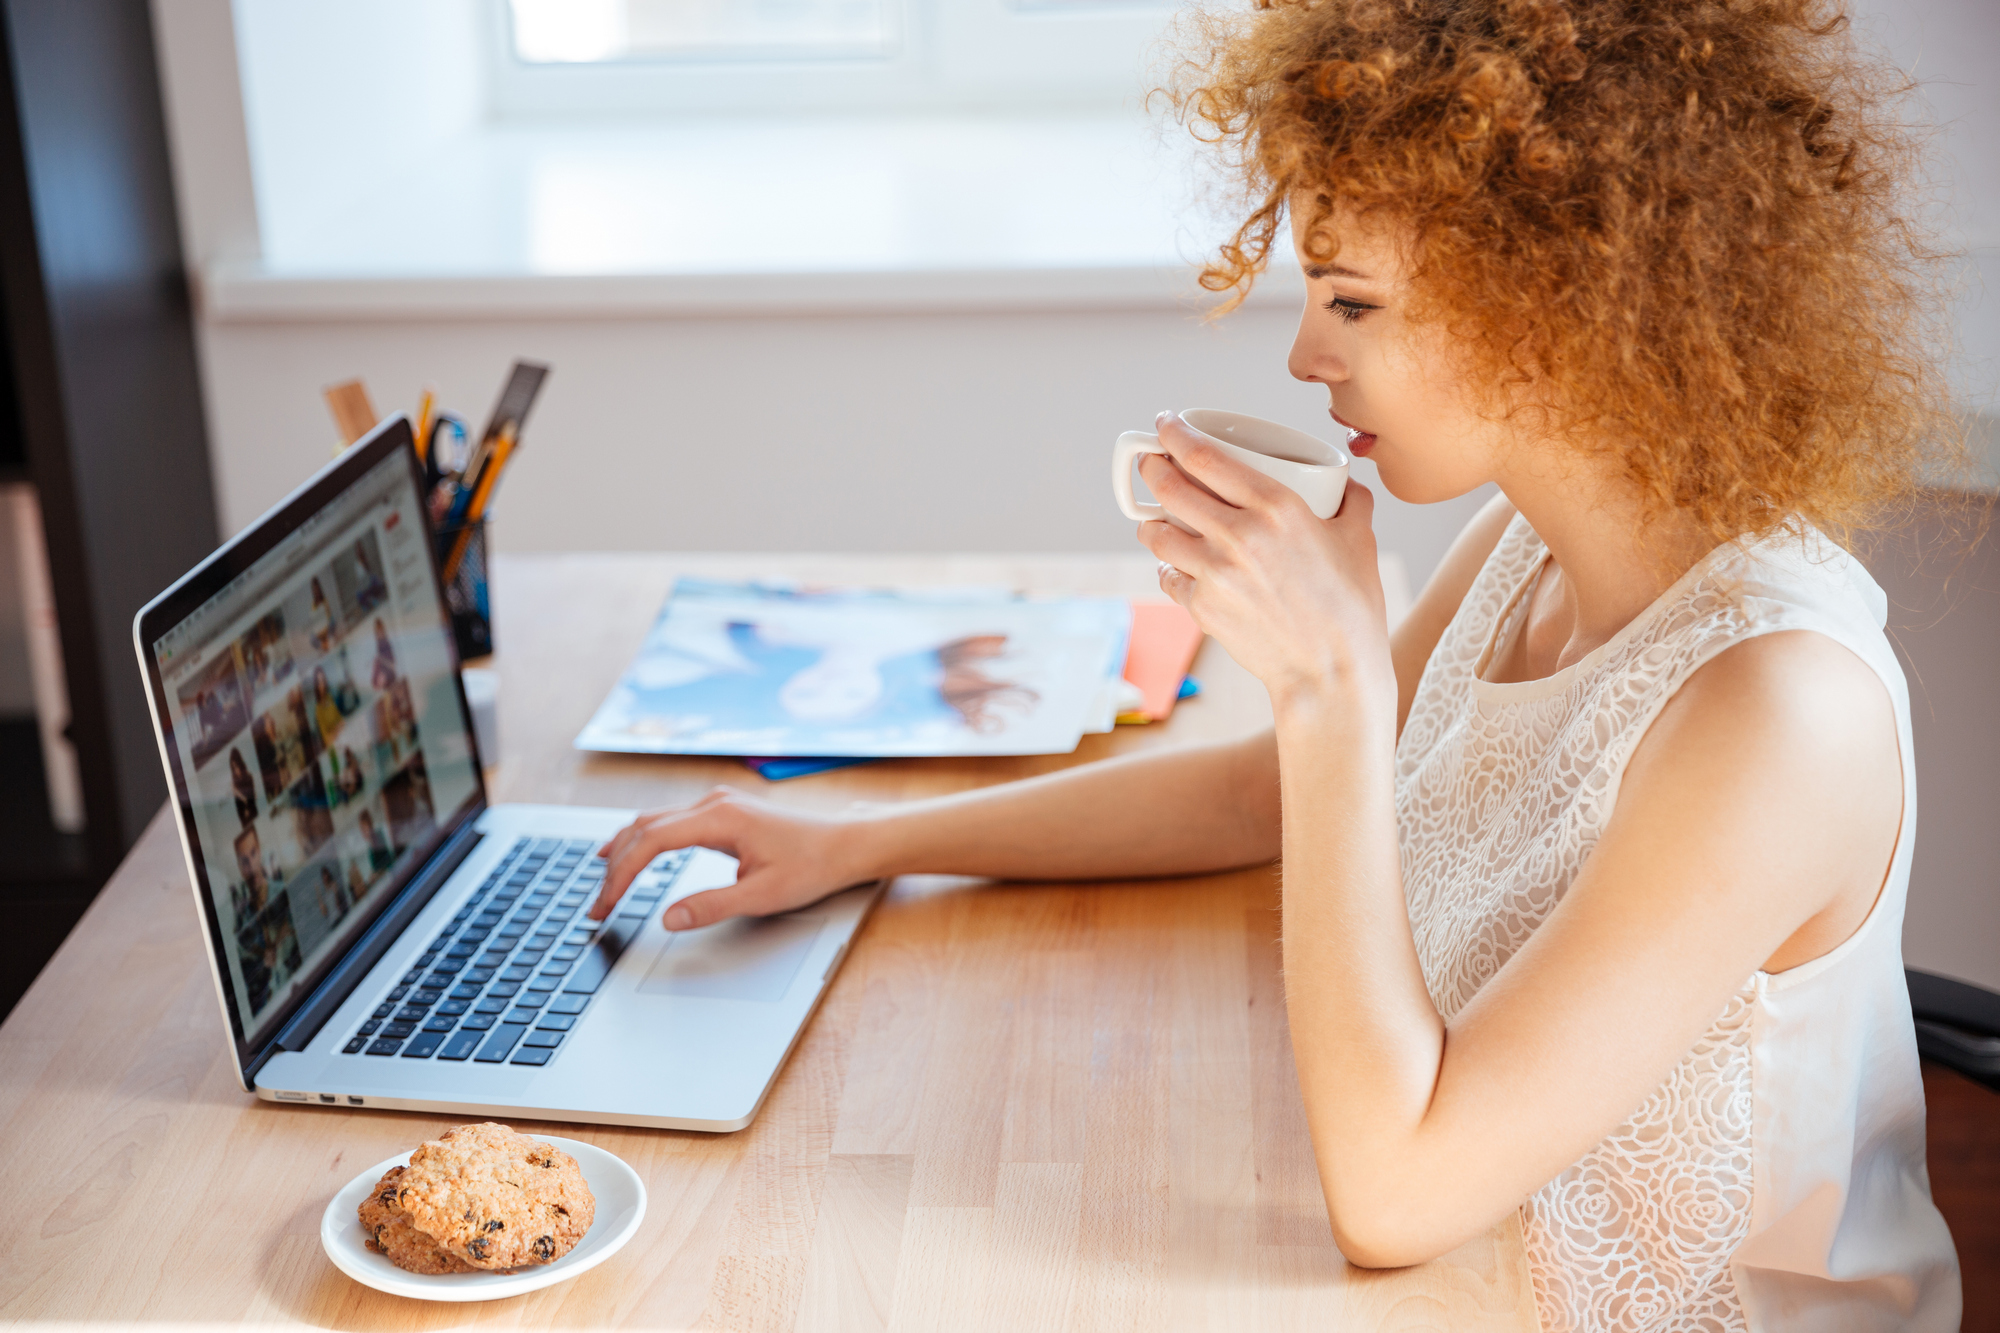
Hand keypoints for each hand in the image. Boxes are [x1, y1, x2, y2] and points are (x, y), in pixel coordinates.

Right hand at [588, 786, 874, 929]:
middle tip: (597, 906)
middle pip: (642, 828)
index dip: (620, 876)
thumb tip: (668, 918)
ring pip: (652, 821)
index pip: (649, 843)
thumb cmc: (812, 866)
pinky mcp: (722, 811)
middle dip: (614, 867)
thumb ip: (712, 907)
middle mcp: (713, 803)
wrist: (846, 844)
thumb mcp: (763, 896)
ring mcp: (716, 803)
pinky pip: (669, 820)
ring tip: (602, 883)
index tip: (605, 907)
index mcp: (719, 818)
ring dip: (624, 850)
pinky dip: (643, 840)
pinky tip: (629, 851)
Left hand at [1134, 412, 1393, 709]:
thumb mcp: (1360, 541)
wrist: (1332, 673)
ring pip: (1158, 534)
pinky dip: (1169, 569)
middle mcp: (1238, 535)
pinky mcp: (1202, 608)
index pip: (1205, 456)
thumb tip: (1346, 484)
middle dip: (1151, 469)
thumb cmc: (1351, 607)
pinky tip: (1176, 566)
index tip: (1165, 424)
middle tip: (1150, 464)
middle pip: (1170, 488)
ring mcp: (1215, 574)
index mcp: (1276, 507)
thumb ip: (1352, 502)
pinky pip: (1169, 578)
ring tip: (1154, 520)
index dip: (1175, 434)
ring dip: (1151, 522)